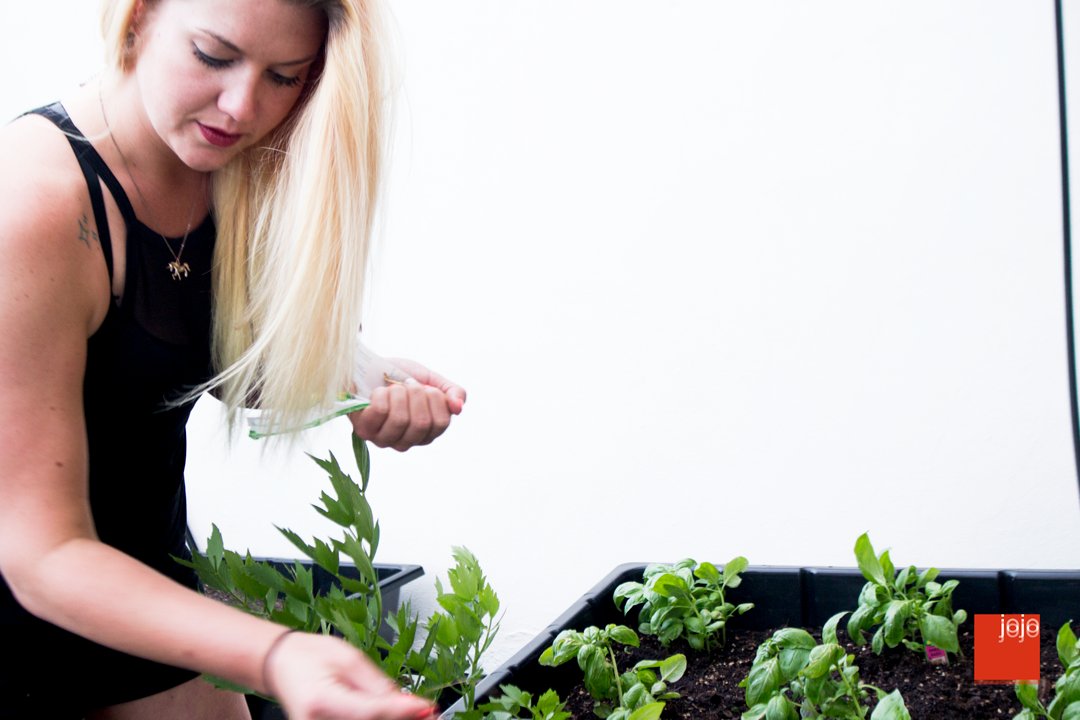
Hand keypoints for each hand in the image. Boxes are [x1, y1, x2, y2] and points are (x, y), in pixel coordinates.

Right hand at [266, 631, 436, 719]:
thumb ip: (377, 684)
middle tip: (428, 714)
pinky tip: (392, 714)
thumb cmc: (308, 655)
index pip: (371, 712)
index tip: (427, 707)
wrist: (280, 665)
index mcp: (321, 701)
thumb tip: (407, 702)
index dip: (403, 711)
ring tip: (414, 712)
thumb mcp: (349, 658)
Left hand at [348, 358, 465, 451]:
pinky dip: (381, 394)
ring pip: (400, 419)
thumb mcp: (430, 378)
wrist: (366, 365)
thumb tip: (459, 407)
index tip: (425, 387)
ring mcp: (384, 439)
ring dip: (398, 393)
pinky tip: (378, 391)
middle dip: (416, 394)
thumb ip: (451, 391)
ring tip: (393, 387)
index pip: (440, 423)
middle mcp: (406, 442)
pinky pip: (380, 412)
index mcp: (425, 433)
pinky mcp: (364, 431)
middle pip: (421, 423)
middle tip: (408, 384)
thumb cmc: (398, 375)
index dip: (435, 399)